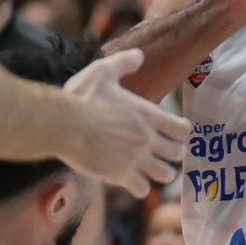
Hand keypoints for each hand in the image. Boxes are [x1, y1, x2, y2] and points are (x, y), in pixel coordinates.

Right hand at [59, 49, 187, 195]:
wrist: (63, 124)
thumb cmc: (82, 97)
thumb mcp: (103, 72)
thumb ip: (124, 63)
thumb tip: (139, 55)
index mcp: (148, 114)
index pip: (183, 129)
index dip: (182, 132)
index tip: (176, 133)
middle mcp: (147, 138)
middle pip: (178, 153)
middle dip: (174, 154)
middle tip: (164, 153)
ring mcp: (136, 159)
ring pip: (165, 175)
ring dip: (161, 173)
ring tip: (153, 171)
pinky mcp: (121, 175)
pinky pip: (142, 189)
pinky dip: (140, 187)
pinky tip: (133, 183)